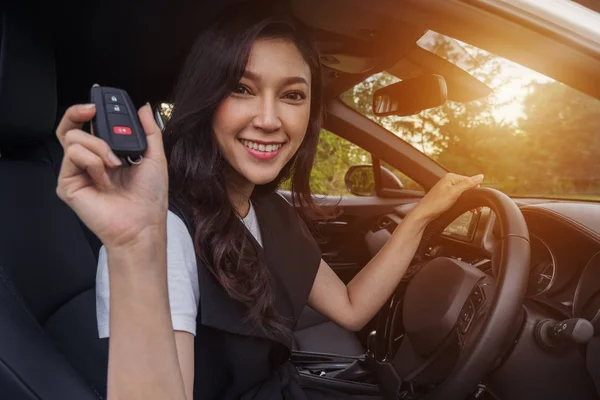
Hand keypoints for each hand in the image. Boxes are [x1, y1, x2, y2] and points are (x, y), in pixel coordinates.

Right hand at [55, 103, 167, 249]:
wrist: (143, 223)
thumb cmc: (149, 196)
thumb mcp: (155, 157)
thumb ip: (149, 130)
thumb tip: (143, 107)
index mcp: (107, 153)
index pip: (91, 125)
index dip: (92, 110)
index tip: (101, 102)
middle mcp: (89, 161)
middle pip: (69, 127)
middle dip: (78, 112)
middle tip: (92, 109)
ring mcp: (77, 172)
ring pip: (73, 138)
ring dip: (99, 146)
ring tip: (115, 164)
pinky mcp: (67, 184)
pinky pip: (73, 156)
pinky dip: (93, 162)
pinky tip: (104, 178)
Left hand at [409, 173, 483, 223]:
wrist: (424, 214)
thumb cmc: (436, 204)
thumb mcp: (454, 192)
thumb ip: (467, 184)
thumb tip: (480, 176)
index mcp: (451, 177)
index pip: (470, 180)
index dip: (476, 190)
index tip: (479, 200)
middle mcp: (449, 181)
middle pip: (467, 186)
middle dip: (473, 196)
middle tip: (477, 208)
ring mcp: (447, 189)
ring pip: (463, 193)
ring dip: (469, 201)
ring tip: (473, 210)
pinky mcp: (446, 196)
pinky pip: (458, 197)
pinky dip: (463, 203)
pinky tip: (466, 209)